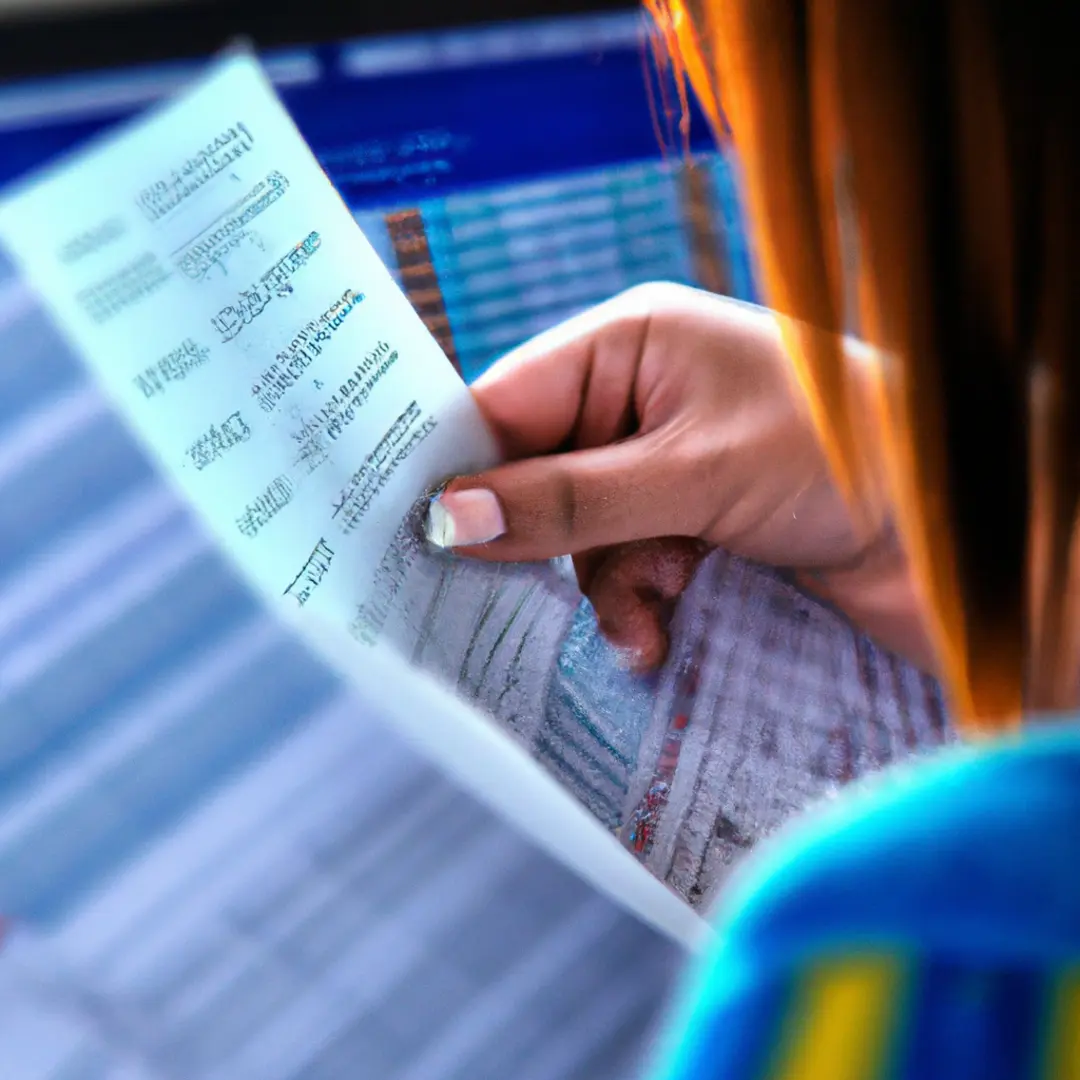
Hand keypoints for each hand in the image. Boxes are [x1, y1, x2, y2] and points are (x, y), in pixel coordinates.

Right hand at [425, 283, 933, 673]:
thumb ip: (567, 501)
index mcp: (631, 342)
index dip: (459, 468)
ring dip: (606, 587)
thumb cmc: (840, 458)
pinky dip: (636, 604)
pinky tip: (661, 634)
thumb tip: (447, 519)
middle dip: (545, 545)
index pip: (507, 401)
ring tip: (651, 617)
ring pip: (576, 535)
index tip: (413, 532)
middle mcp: (638, 396)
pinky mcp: (690, 519)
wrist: (958, 528)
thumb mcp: (692, 475)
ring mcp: (663, 462)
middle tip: (510, 601)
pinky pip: (622, 565)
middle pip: (535, 476)